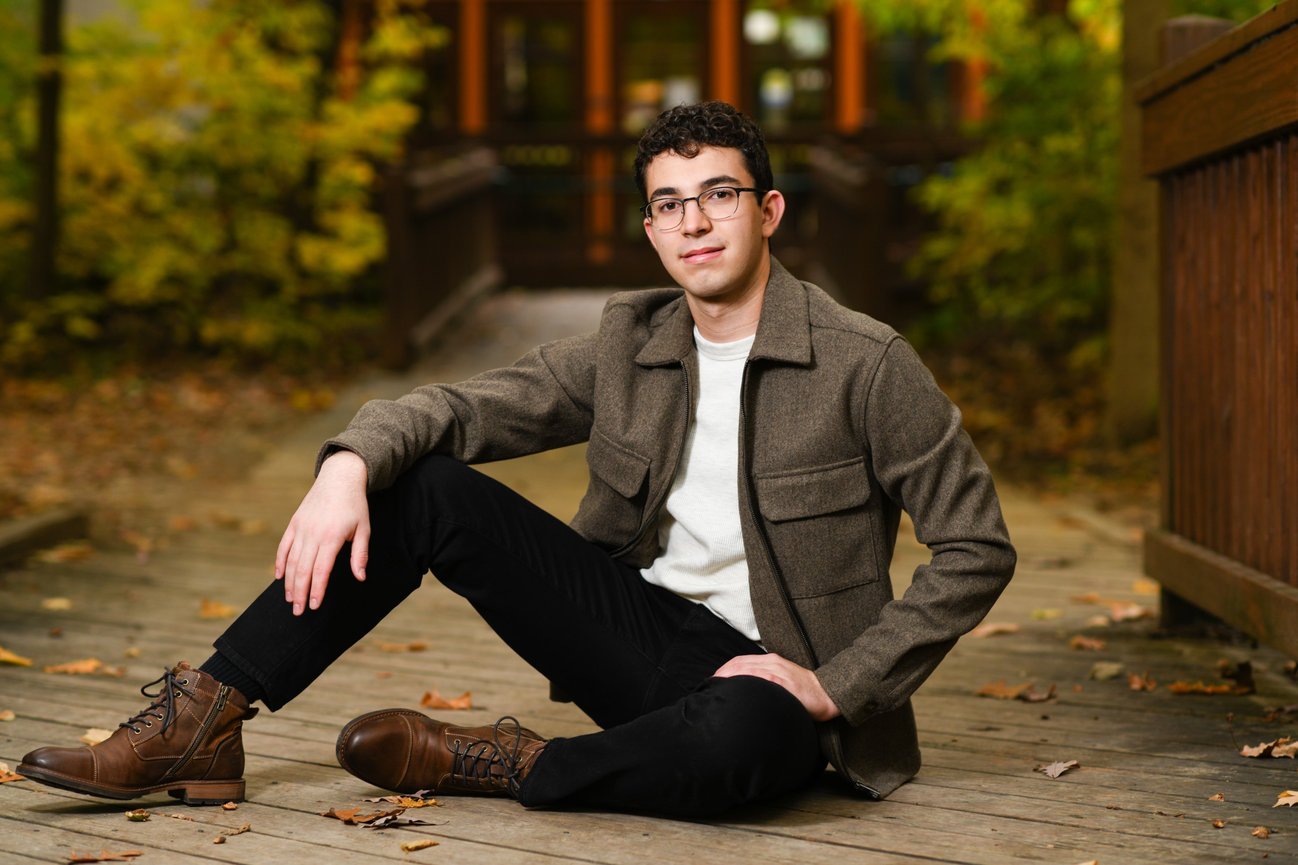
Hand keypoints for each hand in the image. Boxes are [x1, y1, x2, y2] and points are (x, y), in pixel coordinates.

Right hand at [274, 450, 369, 615]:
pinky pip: (283, 547)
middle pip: (302, 570)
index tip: (314, 605)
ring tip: (289, 600)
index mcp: (332, 537)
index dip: (317, 590)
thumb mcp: (364, 528)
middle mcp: (313, 534)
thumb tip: (360, 577)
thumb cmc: (355, 505)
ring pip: (290, 561)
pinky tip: (278, 578)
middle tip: (298, 612)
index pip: (321, 570)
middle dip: (299, 593)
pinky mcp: (294, 523)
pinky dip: (279, 563)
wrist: (340, 477)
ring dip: (288, 582)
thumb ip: (360, 555)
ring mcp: (301, 528)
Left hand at [713, 653, 840, 720]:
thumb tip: (747, 690)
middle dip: (721, 675)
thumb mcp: (782, 680)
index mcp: (770, 661)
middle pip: (739, 664)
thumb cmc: (804, 691)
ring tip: (716, 688)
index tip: (713, 681)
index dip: (724, 670)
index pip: (740, 661)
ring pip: (747, 669)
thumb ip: (765, 681)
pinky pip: (763, 678)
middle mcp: (772, 663)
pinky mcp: (785, 682)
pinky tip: (737, 687)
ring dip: (729, 677)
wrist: (827, 693)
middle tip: (709, 687)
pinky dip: (747, 679)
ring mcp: (778, 671)